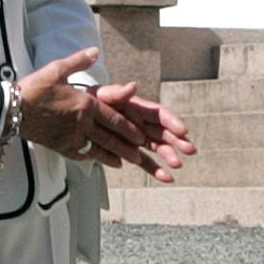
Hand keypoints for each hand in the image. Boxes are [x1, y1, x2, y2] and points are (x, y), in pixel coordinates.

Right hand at [16, 51, 132, 166]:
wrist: (11, 110)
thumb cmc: (34, 88)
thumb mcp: (57, 69)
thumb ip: (79, 61)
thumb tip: (95, 51)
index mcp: (85, 104)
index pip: (114, 119)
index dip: (129, 128)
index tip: (141, 136)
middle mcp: (81, 123)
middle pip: (110, 138)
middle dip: (127, 147)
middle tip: (139, 154)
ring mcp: (70, 137)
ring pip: (97, 150)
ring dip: (113, 157)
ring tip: (125, 163)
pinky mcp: (59, 146)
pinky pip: (79, 154)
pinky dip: (90, 159)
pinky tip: (96, 161)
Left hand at [75, 79, 195, 184]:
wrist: (74, 118)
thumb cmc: (87, 102)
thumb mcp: (99, 95)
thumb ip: (115, 93)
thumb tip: (132, 86)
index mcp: (136, 107)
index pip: (158, 114)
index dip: (172, 122)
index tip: (183, 131)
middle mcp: (139, 123)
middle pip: (163, 132)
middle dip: (177, 141)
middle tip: (189, 150)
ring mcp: (136, 139)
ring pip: (157, 148)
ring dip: (169, 156)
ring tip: (177, 166)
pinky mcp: (129, 152)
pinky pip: (145, 162)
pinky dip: (156, 170)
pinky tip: (166, 178)